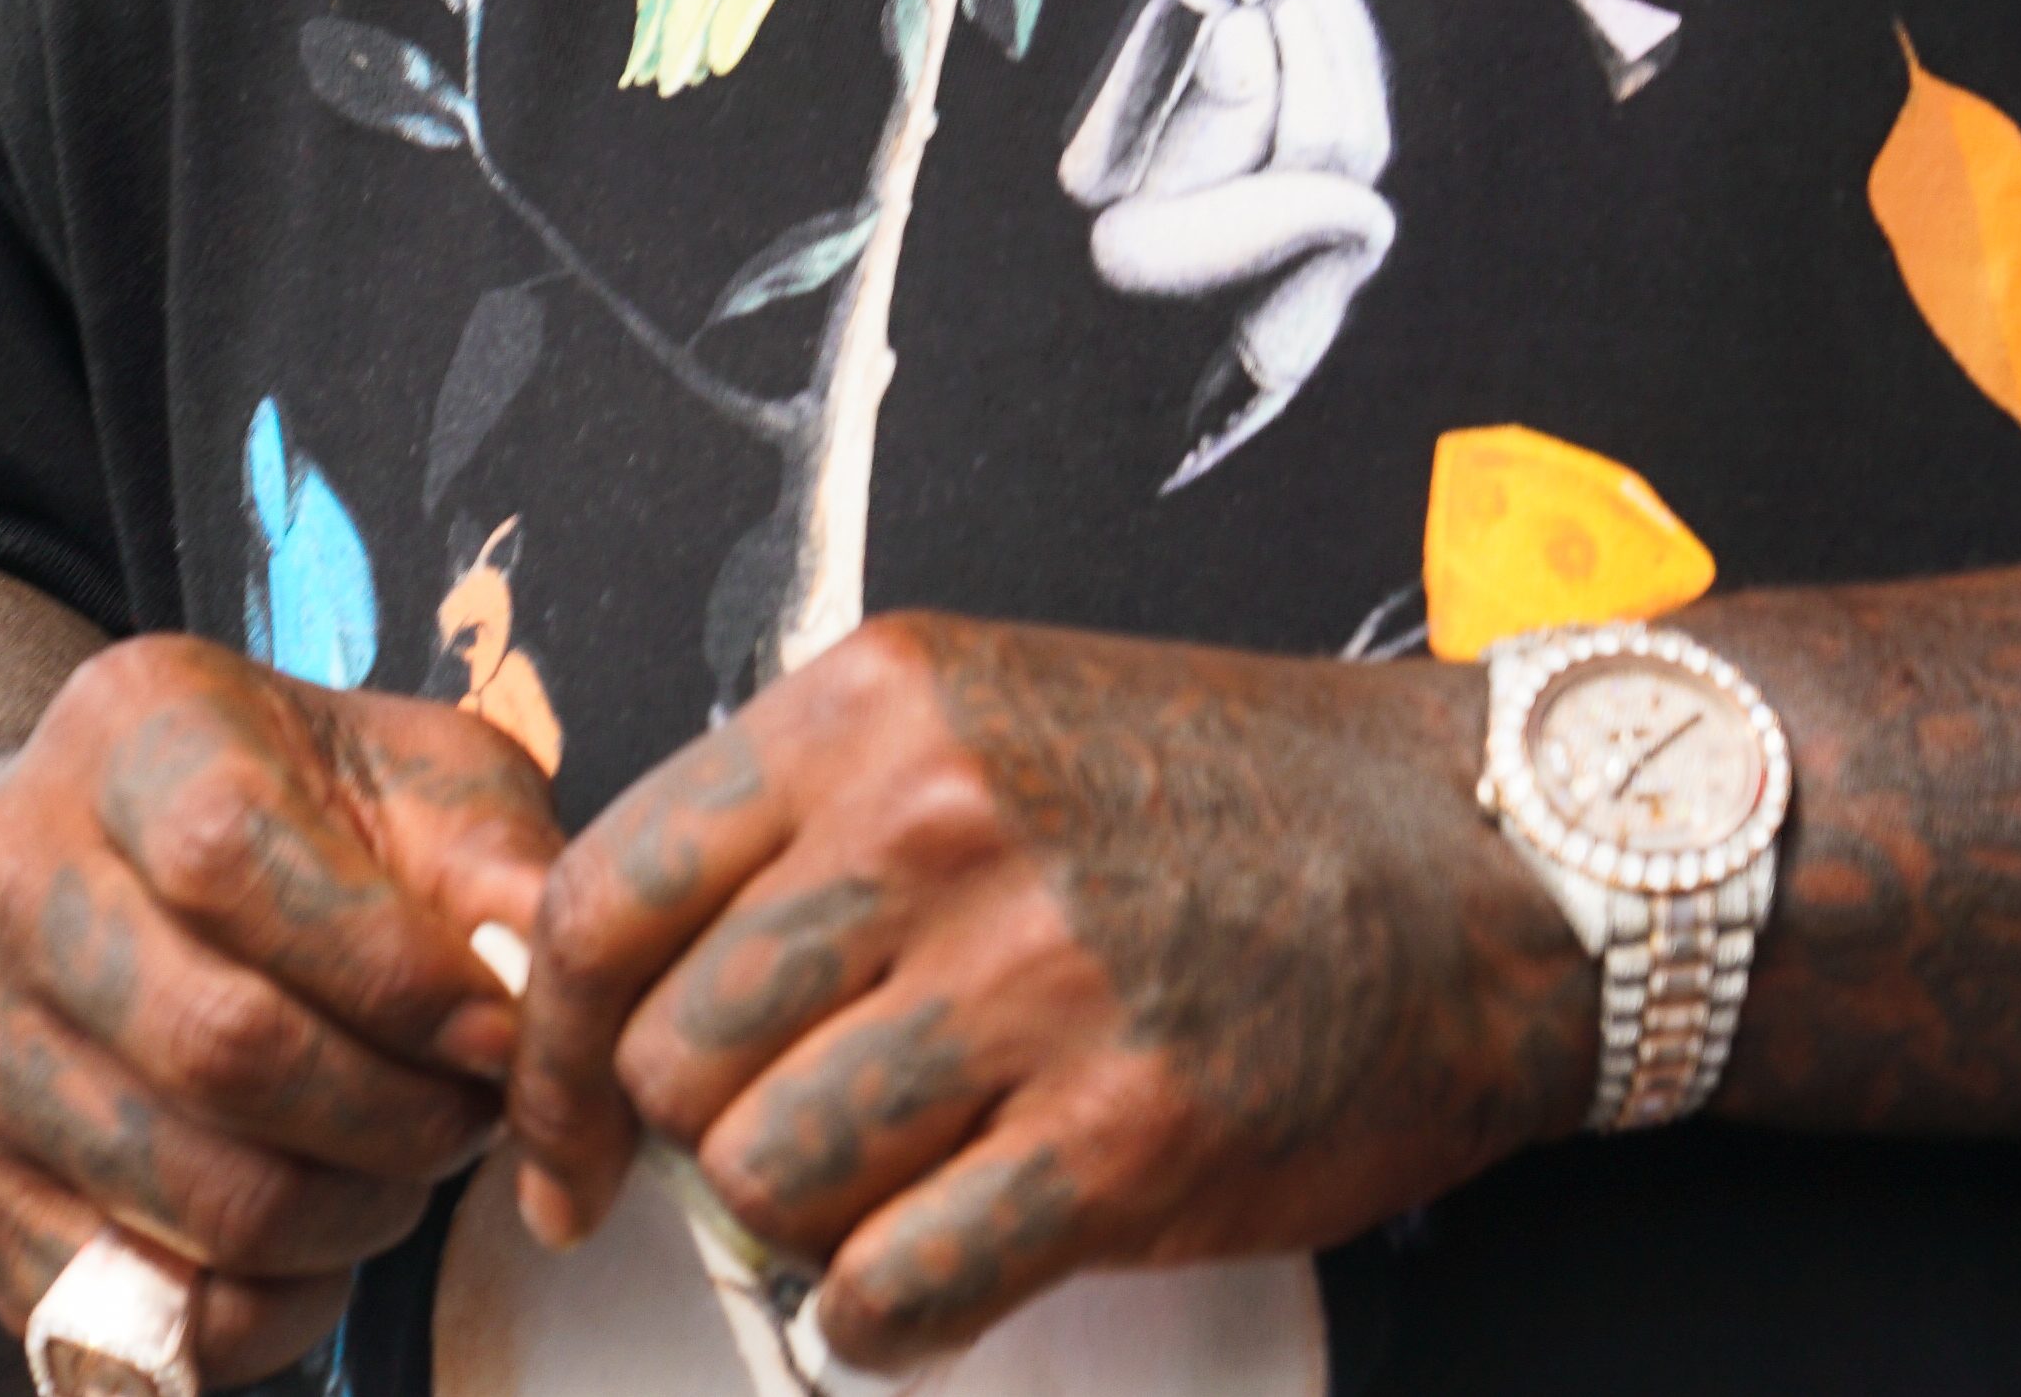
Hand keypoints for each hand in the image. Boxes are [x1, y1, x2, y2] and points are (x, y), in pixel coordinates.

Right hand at [0, 636, 561, 1380]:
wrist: (101, 884)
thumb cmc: (299, 818)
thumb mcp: (410, 779)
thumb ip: (494, 862)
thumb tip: (555, 978)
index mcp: (124, 728)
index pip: (233, 855)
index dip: (390, 969)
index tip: (499, 1030)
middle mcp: (6, 877)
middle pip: (217, 1043)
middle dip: (394, 1111)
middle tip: (476, 1115)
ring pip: (192, 1194)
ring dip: (352, 1210)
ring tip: (416, 1162)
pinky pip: (139, 1313)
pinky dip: (271, 1306)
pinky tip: (328, 1240)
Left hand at [504, 617, 1593, 1362]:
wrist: (1472, 858)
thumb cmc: (1227, 799)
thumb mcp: (997, 715)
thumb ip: (813, 824)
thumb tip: (610, 995)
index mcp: (884, 703)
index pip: (607, 898)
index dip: (548, 1054)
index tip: (566, 1145)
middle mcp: (936, 821)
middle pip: (675, 1064)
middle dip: (722, 1135)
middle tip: (827, 1133)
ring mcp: (1030, 980)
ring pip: (766, 1186)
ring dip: (821, 1221)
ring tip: (924, 1171)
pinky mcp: (1117, 1136)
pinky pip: (885, 1297)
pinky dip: (893, 1317)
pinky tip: (964, 1257)